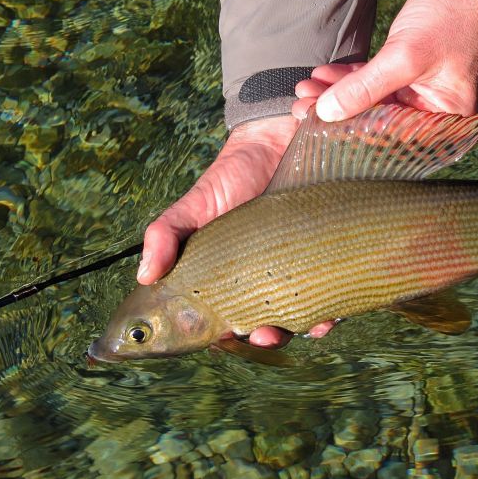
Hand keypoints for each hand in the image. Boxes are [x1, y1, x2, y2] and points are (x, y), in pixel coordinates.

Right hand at [137, 115, 335, 347]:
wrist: (276, 141)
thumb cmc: (231, 178)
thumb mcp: (194, 205)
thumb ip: (166, 234)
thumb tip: (145, 276)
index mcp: (229, 280)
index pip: (225, 320)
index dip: (225, 336)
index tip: (225, 337)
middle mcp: (265, 281)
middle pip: (266, 325)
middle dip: (266, 337)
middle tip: (263, 334)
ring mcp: (297, 271)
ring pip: (301, 316)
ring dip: (302, 330)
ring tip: (304, 327)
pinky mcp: (327, 257)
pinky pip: (333, 291)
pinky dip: (333, 309)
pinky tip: (331, 313)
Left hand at [293, 0, 477, 120]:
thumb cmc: (451, 17)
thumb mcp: (404, 56)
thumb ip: (365, 88)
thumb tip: (327, 113)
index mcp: (444, 121)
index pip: (391, 138)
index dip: (351, 134)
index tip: (316, 126)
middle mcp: (433, 113)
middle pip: (378, 123)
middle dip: (339, 113)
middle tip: (301, 109)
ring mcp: (420, 93)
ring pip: (371, 102)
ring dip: (338, 95)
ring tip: (305, 90)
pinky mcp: (408, 74)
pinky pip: (374, 84)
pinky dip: (349, 80)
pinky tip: (322, 77)